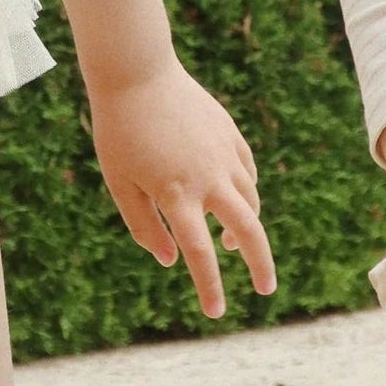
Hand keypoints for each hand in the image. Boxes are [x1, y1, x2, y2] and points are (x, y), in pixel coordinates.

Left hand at [88, 55, 274, 318]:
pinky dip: (245, 192)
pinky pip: (246, 172)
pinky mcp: (230, 135)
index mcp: (176, 195)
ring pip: (250, 201)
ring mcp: (223, 154)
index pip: (201, 254)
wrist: (137, 73)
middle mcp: (208, 178)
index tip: (217, 312)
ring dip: (246, 228)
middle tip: (265, 289)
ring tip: (231, 244)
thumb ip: (145, 225)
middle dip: (260, 265)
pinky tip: (232, 199)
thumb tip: (169, 260)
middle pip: (248, 231)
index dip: (210, 287)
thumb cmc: (119, 132)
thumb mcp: (121, 183)